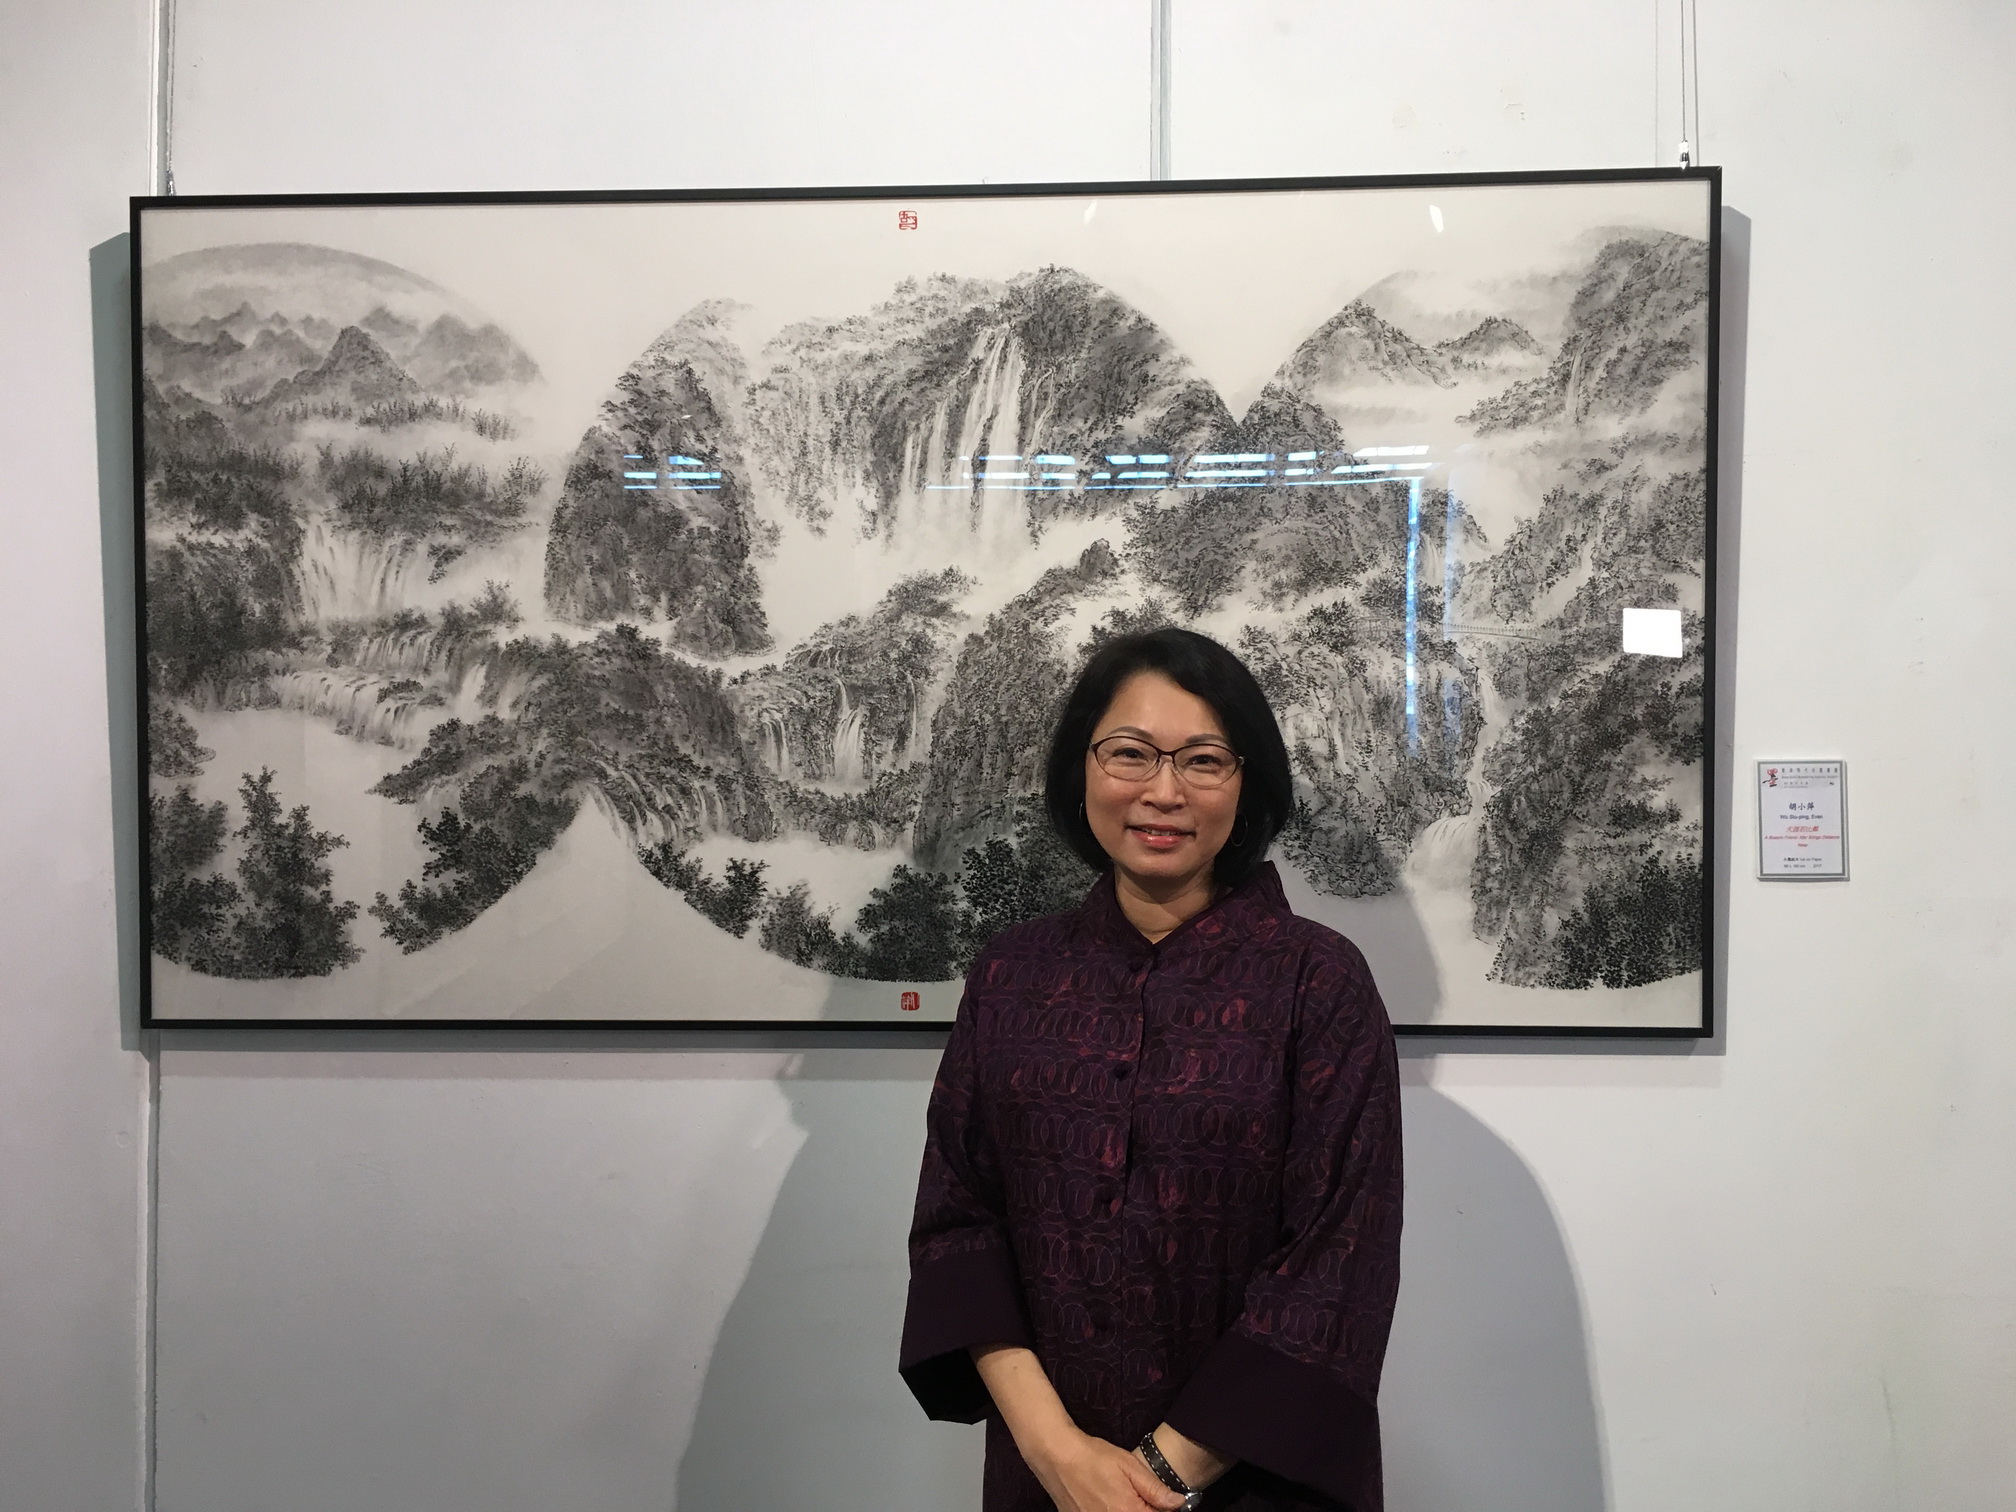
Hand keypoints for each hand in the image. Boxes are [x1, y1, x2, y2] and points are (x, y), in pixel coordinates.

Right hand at [1030, 1427, 1187, 1511]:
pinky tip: (1107, 1500)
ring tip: (1119, 1496)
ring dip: (1128, 1510)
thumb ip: (1155, 1489)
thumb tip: (1179, 1503)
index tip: (1162, 1501)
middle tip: (1136, 1496)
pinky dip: (1113, 1511)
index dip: (1163, 1509)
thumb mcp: (1129, 1466)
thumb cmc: (1093, 1457)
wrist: (1057, 1457)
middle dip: (1145, 1509)